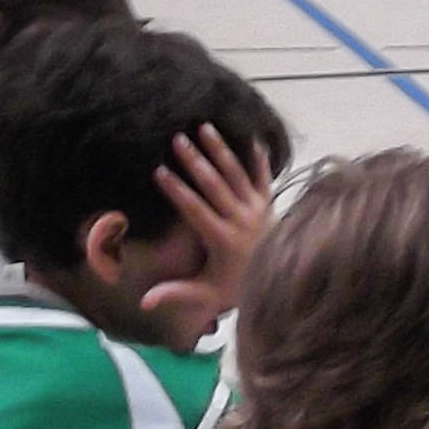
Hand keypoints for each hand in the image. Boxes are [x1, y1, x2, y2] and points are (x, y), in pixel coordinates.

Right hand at [135, 124, 276, 345]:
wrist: (285, 281)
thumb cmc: (239, 286)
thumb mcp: (207, 293)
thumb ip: (176, 294)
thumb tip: (144, 301)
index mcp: (222, 238)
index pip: (196, 210)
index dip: (178, 190)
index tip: (159, 171)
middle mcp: (241, 219)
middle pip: (215, 185)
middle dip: (195, 161)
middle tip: (177, 139)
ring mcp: (258, 208)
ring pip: (237, 173)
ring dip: (220, 150)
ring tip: (205, 127)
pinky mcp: (270, 202)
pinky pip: (264, 176)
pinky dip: (258, 157)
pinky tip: (250, 135)